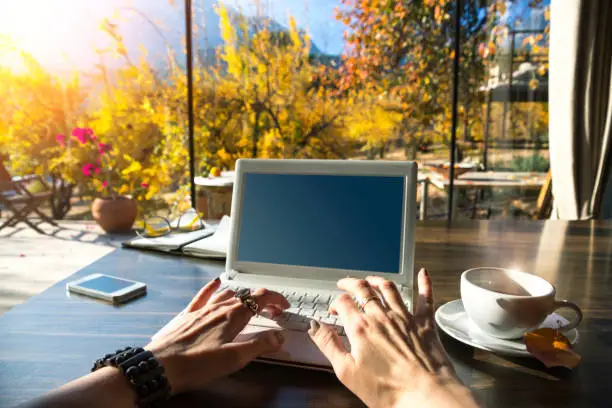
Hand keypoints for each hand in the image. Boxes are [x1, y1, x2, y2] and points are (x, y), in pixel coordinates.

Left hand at [145, 278, 289, 394]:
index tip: (284, 306)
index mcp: (232, 316)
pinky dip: (212, 287)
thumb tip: (278, 337)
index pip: (260, 298)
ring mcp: (202, 310)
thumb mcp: (234, 358)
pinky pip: (202, 295)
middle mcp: (218, 308)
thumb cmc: (196, 364)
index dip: (275, 299)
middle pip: (246, 296)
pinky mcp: (187, 316)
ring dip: (243, 296)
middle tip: (273, 311)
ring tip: (250, 302)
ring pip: (227, 294)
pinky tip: (215, 282)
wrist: (160, 366)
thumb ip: (259, 346)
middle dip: (263, 301)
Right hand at [308, 269, 478, 407]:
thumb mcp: (347, 372)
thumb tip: (314, 326)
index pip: (343, 303)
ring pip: (389, 288)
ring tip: (371, 279)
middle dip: (351, 283)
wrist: (425, 395)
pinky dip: (424, 282)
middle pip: (363, 289)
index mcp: (361, 328)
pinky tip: (423, 273)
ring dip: (378, 280)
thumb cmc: (388, 390)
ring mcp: (405, 317)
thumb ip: (329, 345)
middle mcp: (382, 317)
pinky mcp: (425, 323)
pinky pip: (425, 297)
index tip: (334, 310)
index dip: (335, 303)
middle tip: (345, 283)